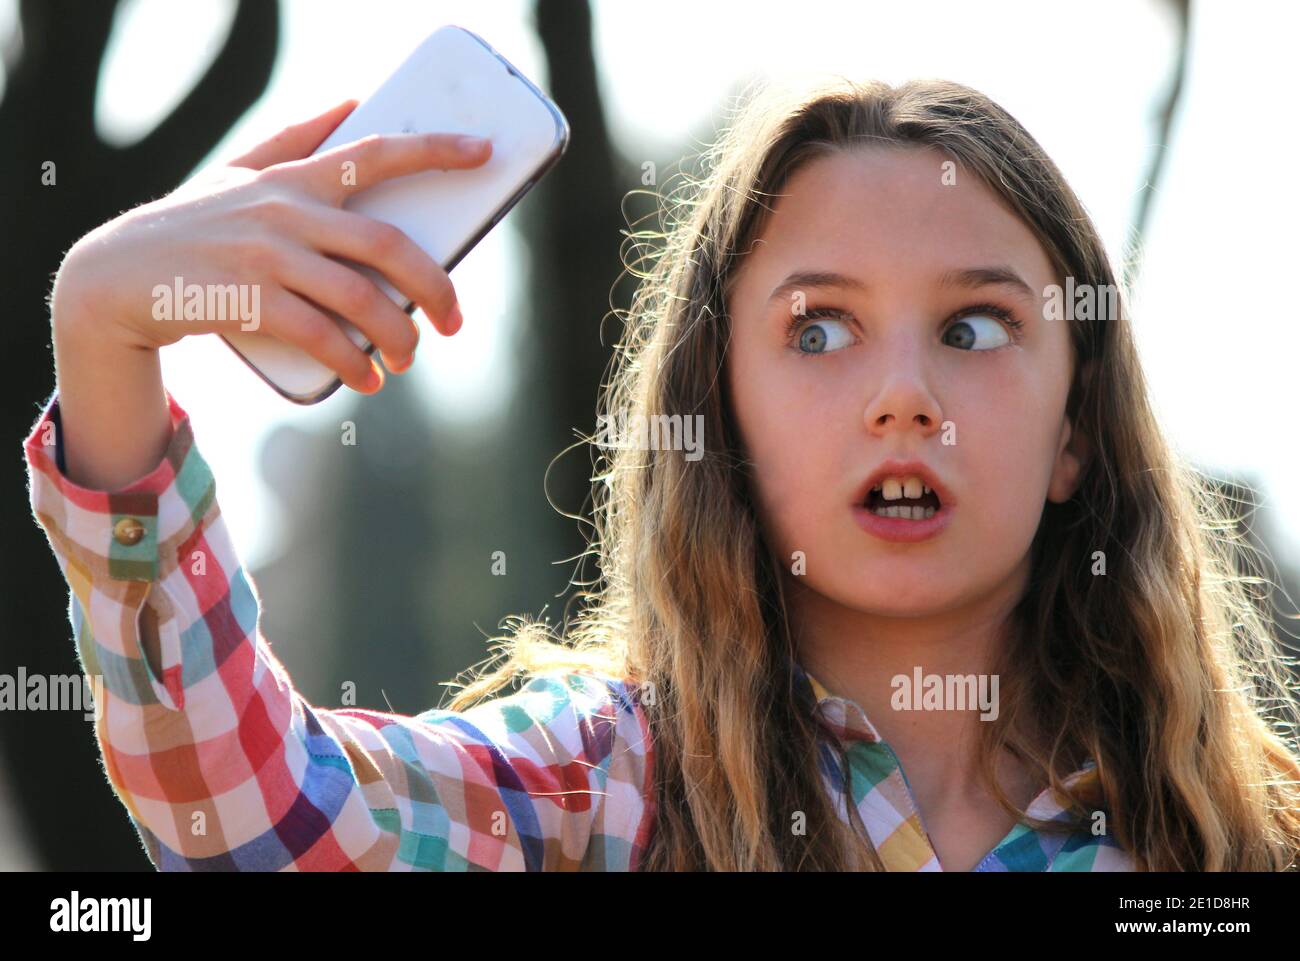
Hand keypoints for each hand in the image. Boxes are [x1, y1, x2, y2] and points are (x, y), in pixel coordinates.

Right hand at [54, 99, 491, 392]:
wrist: (114, 278)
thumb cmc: (190, 226)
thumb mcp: (237, 173)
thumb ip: (295, 138)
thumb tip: (355, 101)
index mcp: (295, 179)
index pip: (376, 153)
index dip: (435, 149)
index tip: (484, 152)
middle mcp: (287, 211)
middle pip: (388, 244)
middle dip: (436, 286)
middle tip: (455, 321)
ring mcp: (267, 256)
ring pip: (361, 298)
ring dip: (398, 337)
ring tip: (407, 360)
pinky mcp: (248, 300)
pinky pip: (321, 337)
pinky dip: (353, 363)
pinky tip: (366, 380)